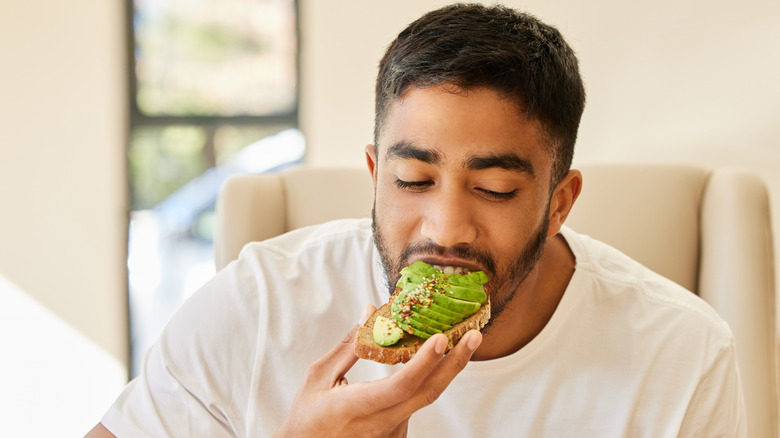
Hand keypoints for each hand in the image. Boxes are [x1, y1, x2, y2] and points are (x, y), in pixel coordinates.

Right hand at [274, 305, 482, 437]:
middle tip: (474, 336)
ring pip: (422, 398)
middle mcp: (380, 425)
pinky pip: (413, 405)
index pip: (400, 385)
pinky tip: (424, 364)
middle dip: (455, 363)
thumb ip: (348, 346)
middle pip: (426, 393)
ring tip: (456, 341)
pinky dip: (422, 383)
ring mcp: (391, 435)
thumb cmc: (307, 418)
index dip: (424, 362)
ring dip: (440, 370)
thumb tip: (370, 313)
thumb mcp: (318, 378)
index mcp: (357, 407)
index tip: (442, 339)